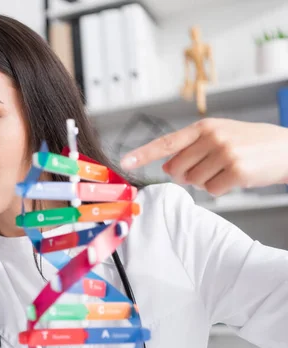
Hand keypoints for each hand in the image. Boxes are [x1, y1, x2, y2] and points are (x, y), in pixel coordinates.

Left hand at [119, 118, 287, 195]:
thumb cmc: (251, 143)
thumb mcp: (220, 136)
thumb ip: (191, 149)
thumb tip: (166, 168)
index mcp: (204, 127)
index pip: (167, 142)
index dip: (144, 154)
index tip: (125, 163)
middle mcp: (212, 137)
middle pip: (177, 169)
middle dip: (186, 175)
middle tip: (208, 169)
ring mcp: (225, 153)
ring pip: (193, 182)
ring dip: (206, 182)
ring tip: (226, 169)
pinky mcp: (236, 171)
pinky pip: (211, 190)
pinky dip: (220, 189)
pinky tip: (236, 177)